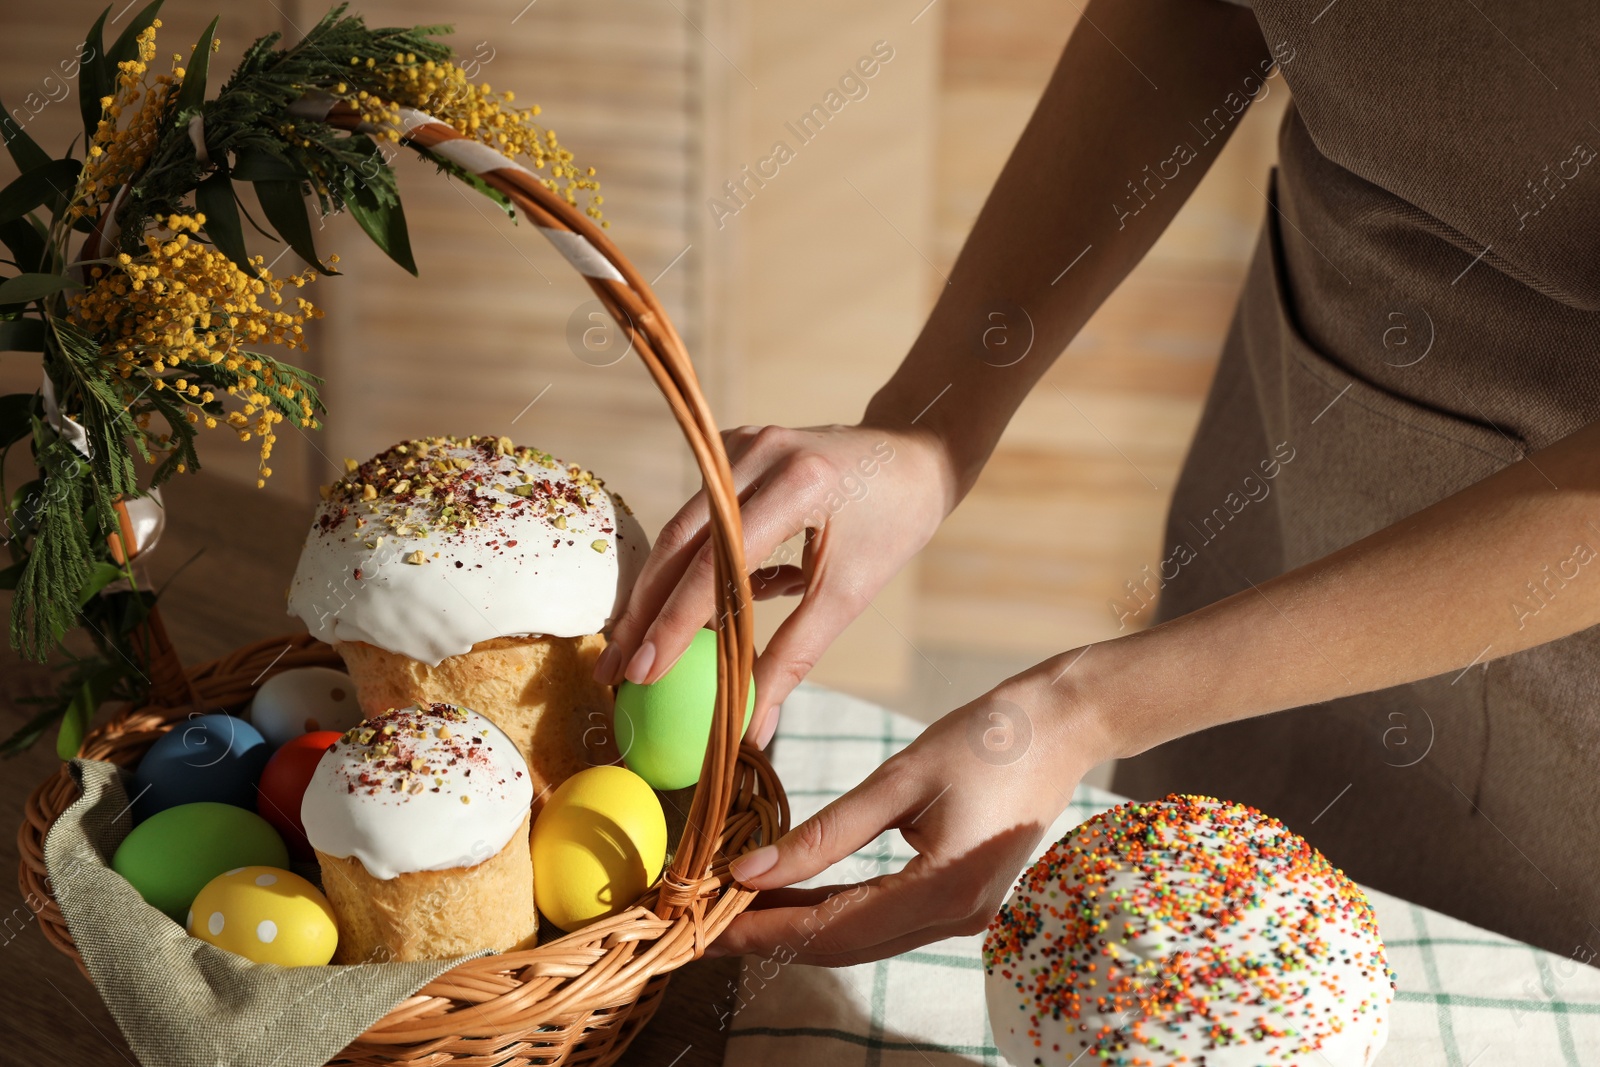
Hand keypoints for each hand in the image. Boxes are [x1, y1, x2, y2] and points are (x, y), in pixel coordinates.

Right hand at [595, 422, 957, 746]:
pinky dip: (683, 564)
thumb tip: (753, 726)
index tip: (642, 675)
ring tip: (632, 650)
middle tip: (615, 671)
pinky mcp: (730, 450)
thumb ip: (796, 656)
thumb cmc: (892, 525)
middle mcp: (760, 453)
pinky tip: (672, 611)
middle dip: (643, 612)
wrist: (913, 456)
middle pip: (679, 541)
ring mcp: (740, 444)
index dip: (673, 623)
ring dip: (656, 591)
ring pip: (678, 528)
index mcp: (798, 483)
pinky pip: (695, 517)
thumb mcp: (850, 594)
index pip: (716, 562)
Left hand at [704, 664, 1113, 965]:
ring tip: (733, 907)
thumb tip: (750, 870)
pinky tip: (789, 892)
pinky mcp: (960, 899)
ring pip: (860, 939)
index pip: (831, 931)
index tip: (703, 927)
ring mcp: (962, 915)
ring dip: (797, 925)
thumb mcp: (899, 778)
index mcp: (943, 891)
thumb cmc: (986, 737)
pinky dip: (832, 909)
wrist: (1063, 727)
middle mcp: (956, 919)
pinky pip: (882, 918)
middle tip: (702, 923)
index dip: (762, 932)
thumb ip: (824, 832)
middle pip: (842, 947)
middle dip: (769, 937)